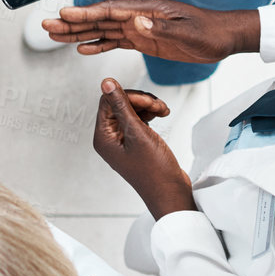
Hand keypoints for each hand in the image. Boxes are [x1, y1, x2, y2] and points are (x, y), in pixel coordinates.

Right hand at [44, 0, 257, 62]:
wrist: (224, 38)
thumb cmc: (209, 32)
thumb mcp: (187, 34)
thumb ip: (160, 30)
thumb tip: (134, 23)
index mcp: (147, 11)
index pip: (110, 11)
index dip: (86, 13)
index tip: (64, 15)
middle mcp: (139, 18)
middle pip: (99, 19)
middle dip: (72, 23)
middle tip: (47, 25)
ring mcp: (140, 29)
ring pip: (103, 31)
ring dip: (79, 34)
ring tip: (55, 36)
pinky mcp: (145, 41)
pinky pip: (115, 43)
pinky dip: (98, 46)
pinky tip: (83, 49)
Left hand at [92, 80, 194, 218]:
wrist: (171, 193)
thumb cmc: (155, 171)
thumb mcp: (138, 133)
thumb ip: (122, 106)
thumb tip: (106, 82)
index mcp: (103, 137)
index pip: (108, 101)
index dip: (129, 96)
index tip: (150, 102)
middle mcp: (109, 138)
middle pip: (118, 103)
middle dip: (140, 101)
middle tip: (160, 107)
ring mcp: (121, 140)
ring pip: (130, 109)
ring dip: (147, 106)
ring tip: (163, 111)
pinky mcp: (134, 142)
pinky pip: (137, 118)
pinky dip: (150, 114)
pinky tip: (161, 115)